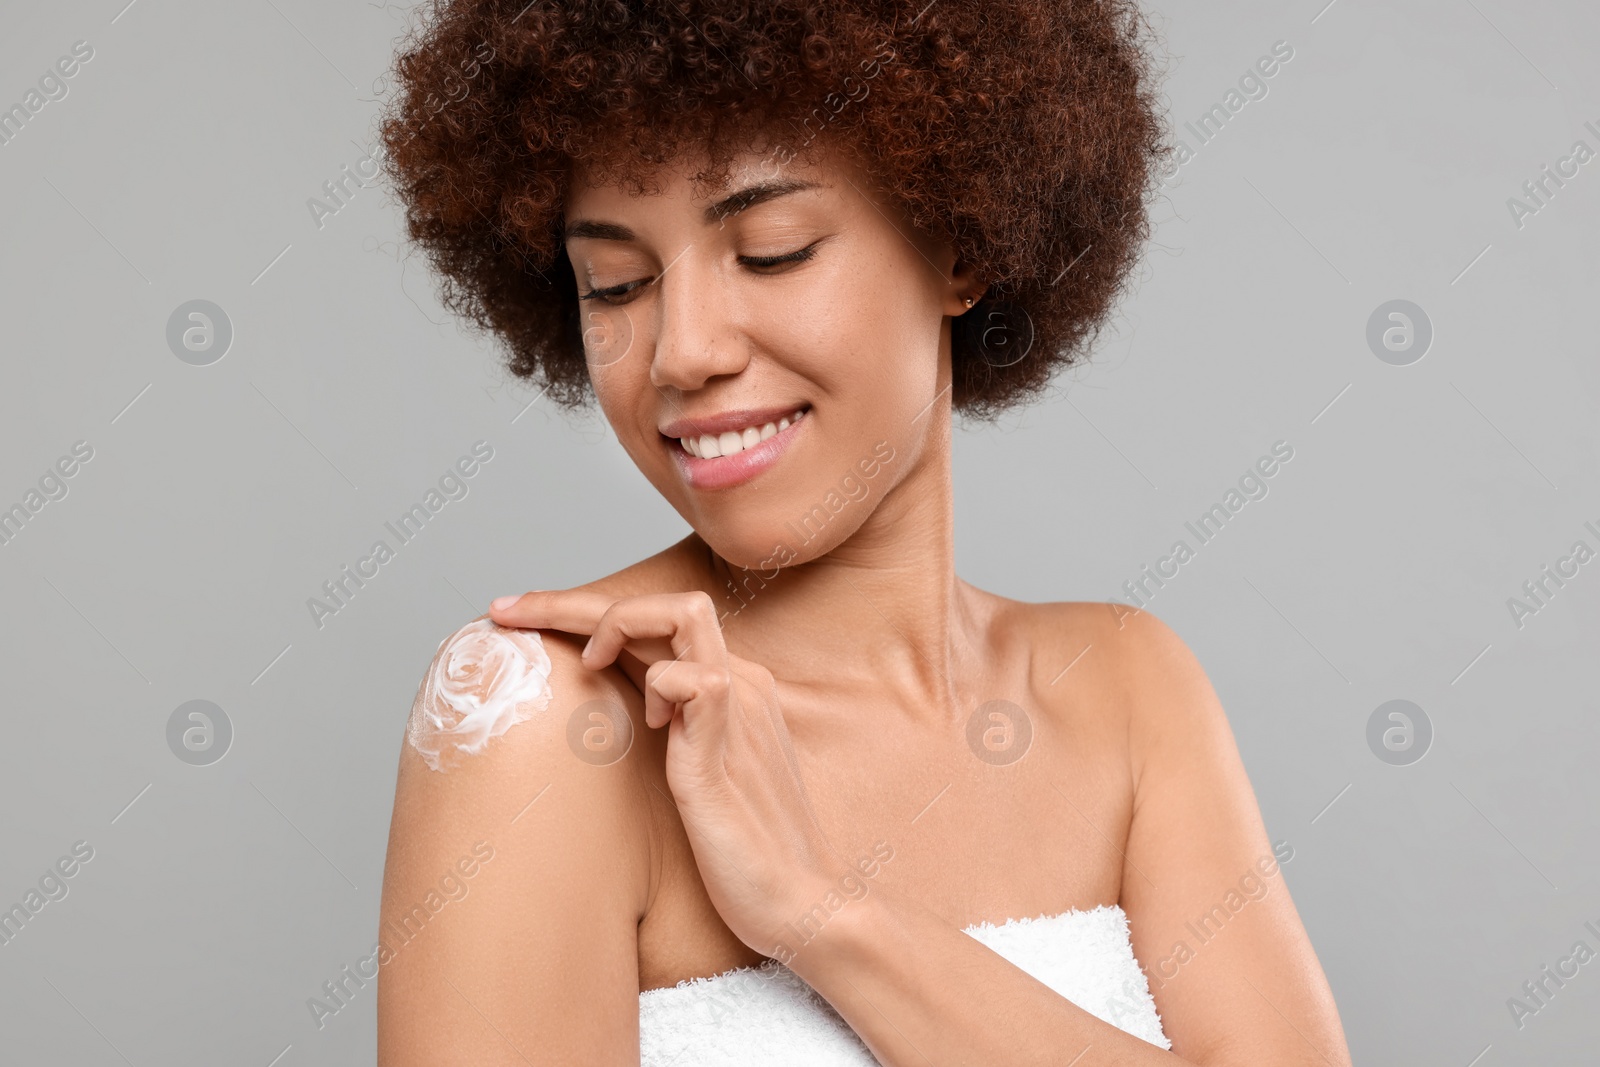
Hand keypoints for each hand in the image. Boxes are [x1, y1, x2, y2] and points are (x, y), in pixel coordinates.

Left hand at [487, 589, 848, 957]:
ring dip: (617, 621)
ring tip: (585, 664)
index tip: (518, 618)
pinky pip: (693, 680)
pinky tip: (650, 726)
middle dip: (574, 599)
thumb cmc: (747, 854)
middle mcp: (741, 683)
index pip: (661, 621)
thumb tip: (612, 721)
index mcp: (733, 687)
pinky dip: (656, 686)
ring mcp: (739, 710)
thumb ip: (673, 736)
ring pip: (683, 613)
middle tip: (506, 611)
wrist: (800, 903)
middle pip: (664, 601)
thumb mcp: (701, 776)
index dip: (587, 610)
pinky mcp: (728, 746)